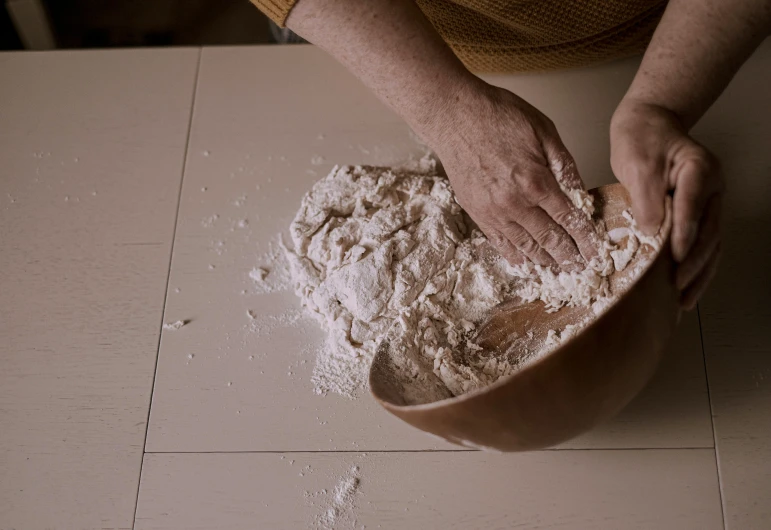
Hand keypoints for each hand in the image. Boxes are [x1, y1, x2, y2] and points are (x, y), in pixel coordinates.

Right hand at [425, 83, 603, 270]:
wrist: (453, 116)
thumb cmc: (498, 116)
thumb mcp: (544, 131)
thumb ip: (565, 165)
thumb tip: (581, 193)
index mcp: (535, 181)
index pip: (568, 219)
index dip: (585, 239)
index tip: (595, 251)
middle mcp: (514, 203)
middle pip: (549, 239)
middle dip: (569, 256)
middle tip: (582, 268)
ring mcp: (493, 212)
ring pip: (525, 246)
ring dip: (545, 261)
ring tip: (560, 270)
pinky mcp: (477, 214)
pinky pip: (500, 243)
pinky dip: (516, 256)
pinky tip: (527, 263)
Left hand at [610, 101, 722, 309]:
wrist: (648, 123)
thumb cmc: (642, 139)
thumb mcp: (638, 163)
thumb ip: (646, 197)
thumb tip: (652, 233)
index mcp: (699, 171)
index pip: (694, 207)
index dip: (686, 235)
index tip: (675, 259)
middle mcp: (711, 188)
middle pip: (710, 232)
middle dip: (695, 264)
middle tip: (678, 288)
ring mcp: (709, 201)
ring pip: (711, 243)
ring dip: (700, 274)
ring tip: (685, 300)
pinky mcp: (698, 212)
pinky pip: (703, 243)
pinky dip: (696, 267)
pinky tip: (687, 288)